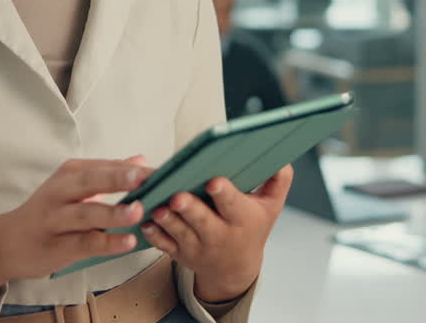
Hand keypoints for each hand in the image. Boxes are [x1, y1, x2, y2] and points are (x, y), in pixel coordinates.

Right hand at [0, 156, 153, 293]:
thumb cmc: (49, 212)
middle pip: (91, 182)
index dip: (134, 169)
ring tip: (138, 212)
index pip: (106, 166)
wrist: (7, 242)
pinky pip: (85, 243)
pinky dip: (107, 242)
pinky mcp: (57, 246)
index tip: (166, 170)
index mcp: (70, 174)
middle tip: (145, 177)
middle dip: (117, 178)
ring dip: (113, 213)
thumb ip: (109, 174)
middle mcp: (61, 192)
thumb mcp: (75, 187)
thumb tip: (142, 160)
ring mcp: (57, 219)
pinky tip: (127, 242)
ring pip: (87, 214)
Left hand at [141, 164, 292, 302]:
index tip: (214, 181)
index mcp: (242, 219)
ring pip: (179, 232)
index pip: (233, 205)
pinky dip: (153, 234)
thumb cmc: (252, 228)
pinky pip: (163, 245)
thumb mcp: (271, 206)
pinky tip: (145, 221)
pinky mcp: (179, 252)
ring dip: (167, 220)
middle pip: (202, 221)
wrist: (236, 268)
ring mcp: (197, 246)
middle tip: (178, 196)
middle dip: (190, 208)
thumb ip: (278, 180)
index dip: (224, 194)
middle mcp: (219, 235)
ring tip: (156, 206)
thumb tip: (280, 157)